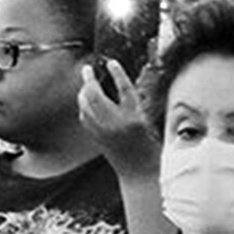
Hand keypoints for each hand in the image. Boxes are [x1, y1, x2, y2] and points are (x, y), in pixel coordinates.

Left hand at [78, 59, 159, 179]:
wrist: (138, 171)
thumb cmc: (148, 146)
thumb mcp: (149, 122)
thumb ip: (136, 104)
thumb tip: (124, 83)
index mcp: (135, 118)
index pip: (125, 90)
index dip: (118, 74)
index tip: (111, 62)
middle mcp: (116, 125)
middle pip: (96, 97)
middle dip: (89, 81)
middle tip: (87, 70)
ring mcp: (104, 132)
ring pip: (86, 107)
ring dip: (83, 93)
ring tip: (86, 83)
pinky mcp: (97, 138)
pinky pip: (85, 118)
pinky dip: (83, 106)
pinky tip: (85, 102)